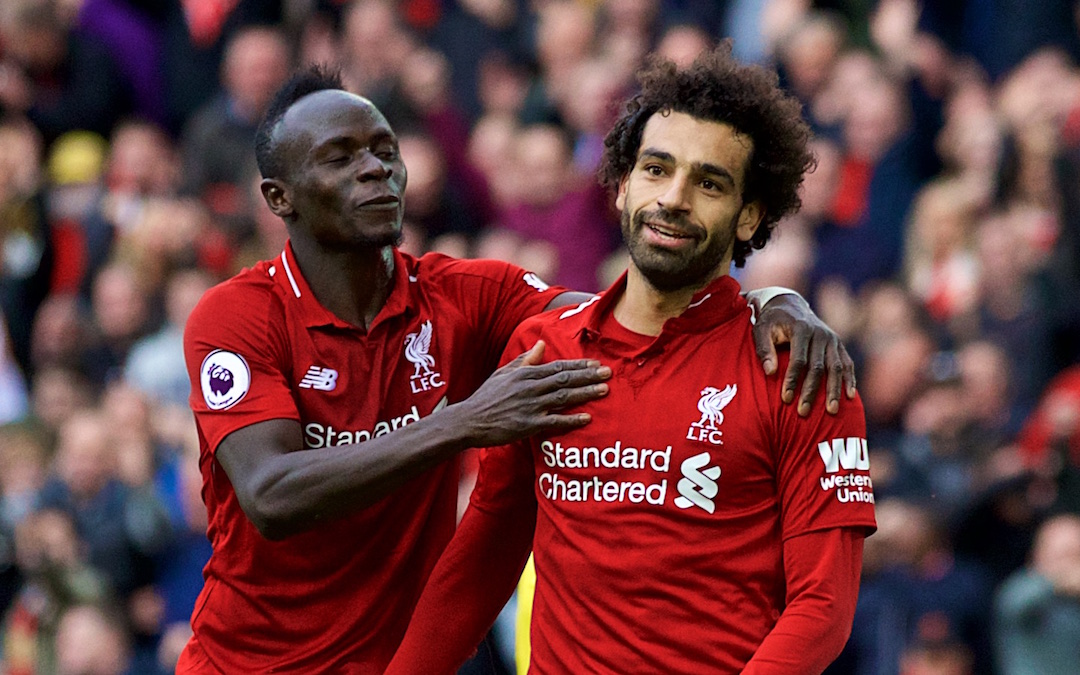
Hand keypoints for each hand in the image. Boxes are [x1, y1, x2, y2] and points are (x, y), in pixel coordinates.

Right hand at [454, 341, 609, 445]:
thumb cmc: (487, 397)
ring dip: (585, 393)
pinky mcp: (528, 425)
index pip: (558, 367)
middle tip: (609, 373)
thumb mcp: (504, 373)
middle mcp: (530, 388)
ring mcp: (530, 406)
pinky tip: (586, 418)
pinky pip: (554, 421)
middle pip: (565, 379)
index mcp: (526, 374)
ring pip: (563, 397)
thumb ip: (525, 360)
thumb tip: (541, 344)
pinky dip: (571, 419)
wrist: (469, 420)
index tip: (596, 363)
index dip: (579, 365)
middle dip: (588, 376)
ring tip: (604, 390)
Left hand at [752, 294, 855, 415]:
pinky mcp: (838, 344)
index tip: (786, 399)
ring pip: (836, 368)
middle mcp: (820, 333)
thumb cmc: (772, 322)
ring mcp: (832, 339)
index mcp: (801, 329)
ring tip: (831, 411)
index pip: (799, 359)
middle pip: (818, 367)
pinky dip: (849, 380)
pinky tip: (849, 397)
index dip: (793, 380)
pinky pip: (847, 364)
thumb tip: (770, 372)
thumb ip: (764, 350)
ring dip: (834, 390)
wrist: (790, 305)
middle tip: (803, 412)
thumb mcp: (761, 330)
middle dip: (811, 391)